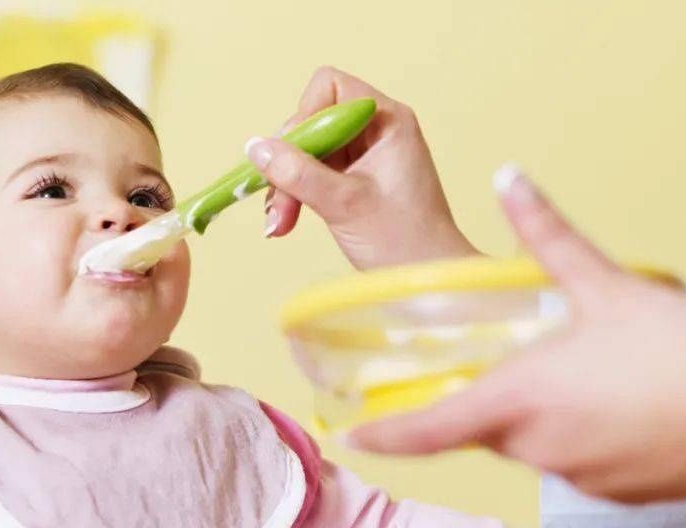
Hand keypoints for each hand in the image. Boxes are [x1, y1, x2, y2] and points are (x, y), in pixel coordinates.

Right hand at [245, 65, 477, 268]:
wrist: (430, 280)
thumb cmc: (403, 242)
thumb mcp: (343, 204)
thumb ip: (298, 173)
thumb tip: (255, 147)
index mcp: (387, 121)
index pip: (330, 89)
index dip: (304, 118)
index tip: (292, 158)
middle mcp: (377, 131)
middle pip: (313, 123)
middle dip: (288, 163)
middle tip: (279, 207)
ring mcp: (366, 156)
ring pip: (308, 152)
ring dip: (287, 185)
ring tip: (279, 223)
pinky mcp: (356, 181)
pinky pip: (314, 174)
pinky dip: (297, 195)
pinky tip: (285, 222)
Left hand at [348, 166, 685, 502]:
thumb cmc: (683, 350)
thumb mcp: (610, 287)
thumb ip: (548, 235)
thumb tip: (508, 179)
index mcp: (520, 399)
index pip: (429, 430)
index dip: (384, 435)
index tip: (350, 436)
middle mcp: (536, 447)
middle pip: (483, 429)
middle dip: (489, 400)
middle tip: (523, 365)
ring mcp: (573, 477)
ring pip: (529, 447)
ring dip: (538, 418)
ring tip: (591, 381)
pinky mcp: (609, 495)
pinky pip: (571, 465)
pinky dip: (577, 440)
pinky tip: (618, 410)